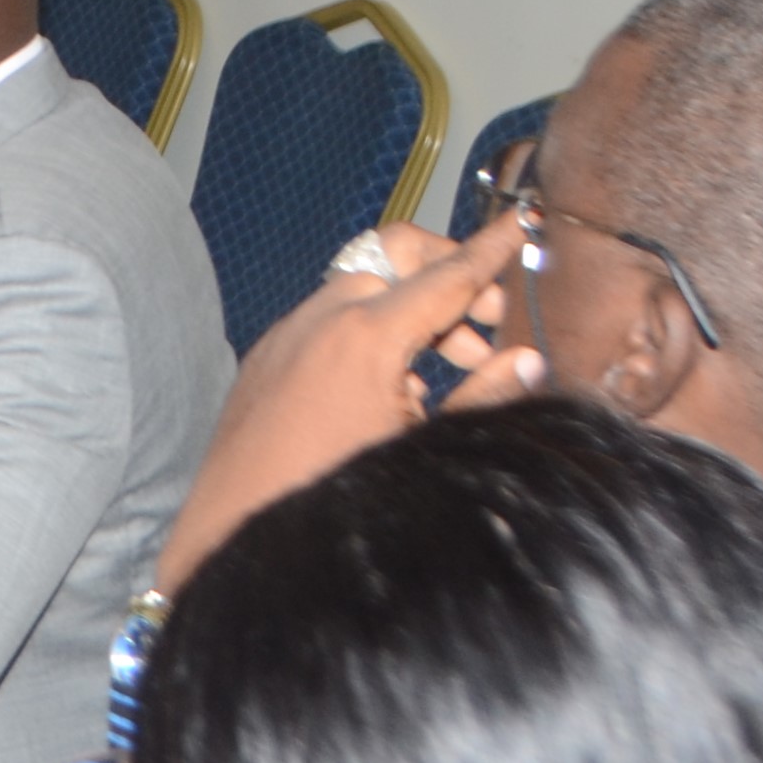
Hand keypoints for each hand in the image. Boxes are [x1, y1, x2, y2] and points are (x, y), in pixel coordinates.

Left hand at [156, 209, 533, 590]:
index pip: (445, 275)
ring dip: (408, 313)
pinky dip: (366, 334)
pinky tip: (389, 392)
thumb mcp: (425, 447)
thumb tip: (525, 360)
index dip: (489, 250)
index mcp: (365, 335)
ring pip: (359, 291)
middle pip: (398, 265)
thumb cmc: (333, 496)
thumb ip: (482, 397)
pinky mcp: (264, 360)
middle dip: (447, 285)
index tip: (517, 225)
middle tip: (485, 329)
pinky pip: (324, 323)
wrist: (238, 536)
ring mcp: (283, 338)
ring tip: (447, 367)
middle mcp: (318, 321)